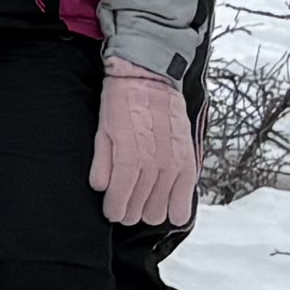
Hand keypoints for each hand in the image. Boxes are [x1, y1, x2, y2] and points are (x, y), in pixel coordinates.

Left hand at [92, 60, 197, 225]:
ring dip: (149, 211)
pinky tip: (169, 210)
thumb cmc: (123, 102)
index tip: (111, 212)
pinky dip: (177, 208)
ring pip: (161, 209)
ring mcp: (174, 164)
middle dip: (129, 211)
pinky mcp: (188, 160)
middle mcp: (154, 164)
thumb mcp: (103, 129)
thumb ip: (102, 162)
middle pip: (140, 209)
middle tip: (124, 205)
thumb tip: (101, 188)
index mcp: (129, 156)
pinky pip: (185, 197)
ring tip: (143, 203)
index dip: (114, 210)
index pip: (120, 199)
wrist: (151, 78)